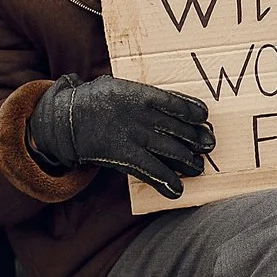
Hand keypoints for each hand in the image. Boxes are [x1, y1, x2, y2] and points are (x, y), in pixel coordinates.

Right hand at [28, 73, 214, 198]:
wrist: (67, 119)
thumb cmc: (97, 101)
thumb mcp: (119, 88)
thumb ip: (143, 96)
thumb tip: (173, 105)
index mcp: (140, 95)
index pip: (175, 103)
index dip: (192, 111)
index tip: (204, 116)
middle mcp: (141, 116)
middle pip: (178, 129)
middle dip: (196, 138)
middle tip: (209, 144)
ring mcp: (134, 136)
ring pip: (171, 150)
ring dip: (188, 160)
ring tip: (199, 167)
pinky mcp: (125, 156)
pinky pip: (151, 169)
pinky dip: (167, 180)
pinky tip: (178, 189)